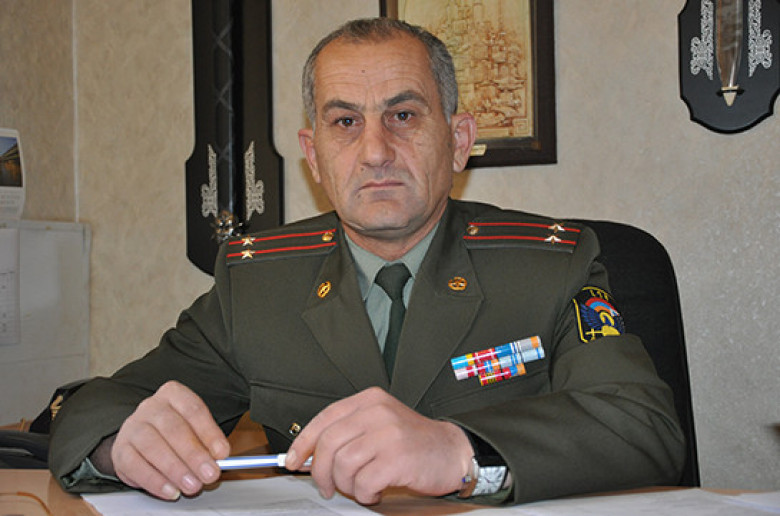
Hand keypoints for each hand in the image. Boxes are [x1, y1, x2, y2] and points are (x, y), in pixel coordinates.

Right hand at [105, 381, 229, 499]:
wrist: (141, 441)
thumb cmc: (175, 433)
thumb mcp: (195, 431)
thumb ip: (208, 443)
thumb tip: (220, 458)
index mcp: (174, 394)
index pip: (193, 409)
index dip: (209, 432)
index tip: (222, 453)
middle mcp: (151, 407)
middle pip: (173, 428)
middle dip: (194, 454)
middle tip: (209, 474)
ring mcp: (132, 427)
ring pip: (152, 446)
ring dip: (175, 469)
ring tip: (192, 485)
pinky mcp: (120, 450)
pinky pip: (135, 465)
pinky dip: (155, 481)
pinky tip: (171, 490)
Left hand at [285, 387, 472, 504]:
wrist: (451, 451)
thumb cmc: (412, 442)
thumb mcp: (379, 424)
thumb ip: (348, 433)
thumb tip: (308, 455)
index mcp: (369, 400)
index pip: (324, 419)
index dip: (303, 442)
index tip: (293, 460)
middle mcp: (377, 412)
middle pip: (328, 443)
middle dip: (320, 471)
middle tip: (327, 486)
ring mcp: (388, 434)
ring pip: (343, 465)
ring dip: (347, 486)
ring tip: (361, 488)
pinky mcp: (397, 458)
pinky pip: (363, 482)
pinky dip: (364, 494)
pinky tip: (375, 492)